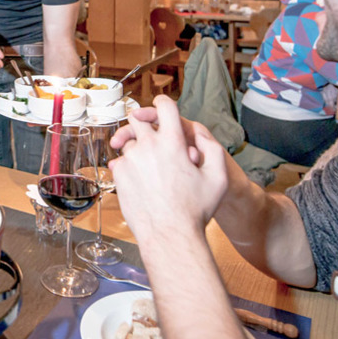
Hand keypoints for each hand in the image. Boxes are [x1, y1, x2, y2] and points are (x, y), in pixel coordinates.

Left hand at [108, 96, 228, 239]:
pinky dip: (129, 167)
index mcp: (173, 142)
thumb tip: (198, 135)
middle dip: (144, 123)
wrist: (170, 235)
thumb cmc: (196, 210)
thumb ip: (212, 148)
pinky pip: (120, 161)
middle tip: (151, 136)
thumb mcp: (218, 178)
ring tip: (151, 169)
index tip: (161, 107)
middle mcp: (149, 145)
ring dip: (137, 149)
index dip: (163, 103)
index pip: (164, 105)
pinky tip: (141, 181)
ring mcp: (131, 159)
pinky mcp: (119, 173)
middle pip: (137, 118)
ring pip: (129, 142)